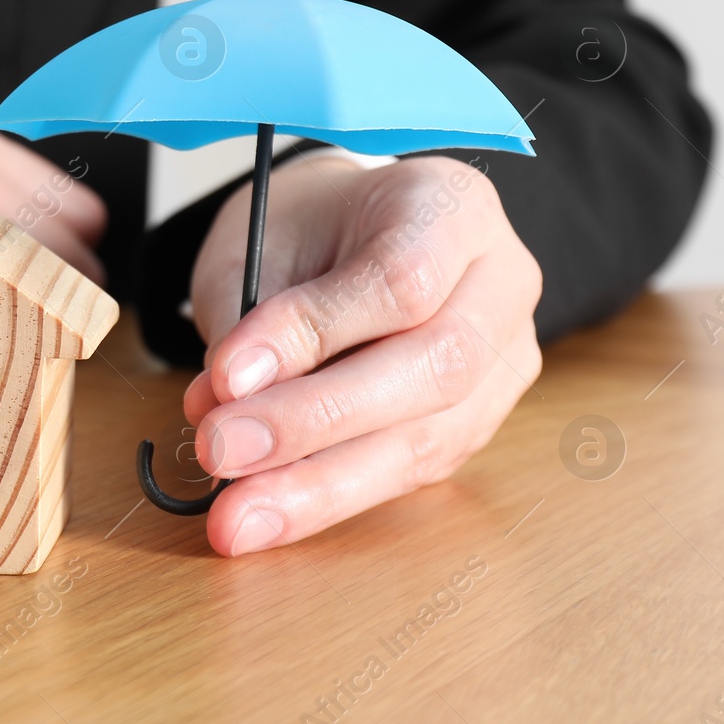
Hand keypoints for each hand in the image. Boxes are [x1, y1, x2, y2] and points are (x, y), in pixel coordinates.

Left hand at [182, 154, 541, 554]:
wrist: (344, 238)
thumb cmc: (305, 230)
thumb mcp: (263, 244)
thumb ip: (251, 320)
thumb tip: (226, 411)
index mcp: (452, 207)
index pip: (402, 278)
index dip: (313, 334)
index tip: (225, 373)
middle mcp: (500, 283)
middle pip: (432, 368)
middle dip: (313, 423)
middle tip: (219, 451)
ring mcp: (504, 359)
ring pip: (427, 440)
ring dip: (319, 486)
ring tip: (236, 517)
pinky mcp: (479, 422)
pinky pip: (410, 471)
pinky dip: (329, 496)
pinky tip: (266, 513)